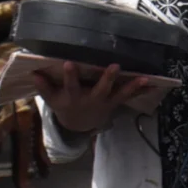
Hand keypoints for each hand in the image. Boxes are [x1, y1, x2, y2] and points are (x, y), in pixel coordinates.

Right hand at [30, 62, 167, 134]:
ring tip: (143, 78)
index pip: (70, 85)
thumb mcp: (52, 99)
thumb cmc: (65, 105)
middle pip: (100, 89)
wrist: (79, 125)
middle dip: (107, 78)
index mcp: (73, 97)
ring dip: (132, 86)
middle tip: (114, 67)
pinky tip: (154, 82)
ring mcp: (105, 102)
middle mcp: (91, 100)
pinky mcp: (115, 102)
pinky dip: (142, 90)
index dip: (70, 75)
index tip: (68, 63)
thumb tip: (33, 72)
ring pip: (120, 94)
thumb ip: (44, 86)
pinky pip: (130, 96)